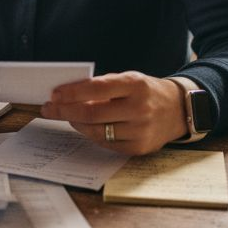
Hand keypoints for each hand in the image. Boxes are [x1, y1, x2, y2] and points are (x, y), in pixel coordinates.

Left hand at [40, 72, 189, 154]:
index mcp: (135, 85)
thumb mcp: (129, 79)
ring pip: (96, 131)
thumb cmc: (146, 92)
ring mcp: (140, 131)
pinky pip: (105, 143)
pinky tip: (85, 126)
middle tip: (49, 109)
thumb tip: (67, 95)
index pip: (96, 88)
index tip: (54, 94)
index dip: (71, 92)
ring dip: (76, 123)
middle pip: (91, 113)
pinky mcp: (139, 148)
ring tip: (67, 116)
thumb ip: (102, 86)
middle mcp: (139, 108)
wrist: (178, 110)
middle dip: (64, 111)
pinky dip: (91, 135)